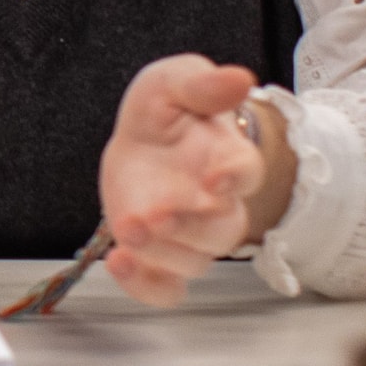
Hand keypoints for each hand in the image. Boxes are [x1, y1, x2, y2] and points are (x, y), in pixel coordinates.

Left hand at [95, 58, 291, 306]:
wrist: (141, 143)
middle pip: (221, 231)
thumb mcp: (173, 83)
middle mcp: (217, 205)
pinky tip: (118, 262)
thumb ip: (200, 82)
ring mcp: (190, 236)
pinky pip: (165, 289)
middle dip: (190, 227)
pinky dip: (145, 286)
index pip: (247, 172)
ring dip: (163, 254)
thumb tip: (238, 77)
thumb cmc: (167, 114)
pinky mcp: (161, 256)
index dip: (236, 178)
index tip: (216, 178)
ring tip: (128, 230)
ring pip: (194, 262)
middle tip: (157, 215)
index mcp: (228, 160)